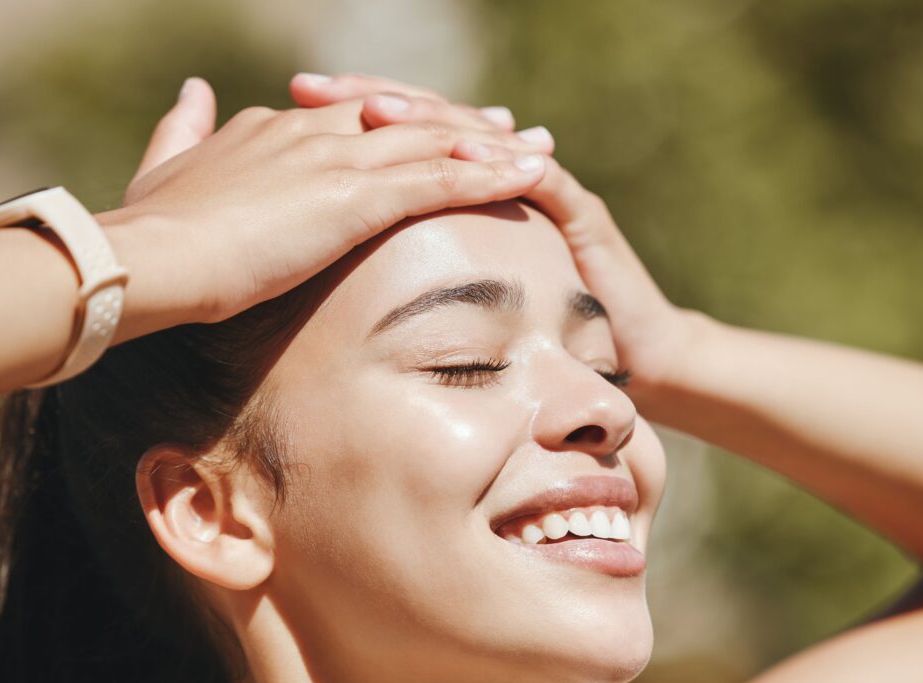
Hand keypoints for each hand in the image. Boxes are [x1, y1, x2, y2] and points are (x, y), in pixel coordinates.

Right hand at [98, 76, 553, 342]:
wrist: (149, 257)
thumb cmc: (153, 230)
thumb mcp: (167, 172)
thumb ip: (185, 131)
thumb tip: (194, 92)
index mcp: (282, 130)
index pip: (363, 117)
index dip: (410, 121)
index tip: (445, 126)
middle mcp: (318, 134)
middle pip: (410, 122)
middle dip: (466, 126)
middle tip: (515, 129)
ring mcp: (338, 161)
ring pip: (434, 145)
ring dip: (492, 148)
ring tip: (541, 150)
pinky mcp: (352, 197)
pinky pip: (436, 182)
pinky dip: (487, 178)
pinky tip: (527, 178)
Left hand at [290, 72, 693, 396]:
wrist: (635, 354)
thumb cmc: (542, 337)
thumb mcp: (463, 301)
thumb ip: (418, 280)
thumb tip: (344, 277)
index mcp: (465, 193)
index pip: (400, 140)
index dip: (344, 118)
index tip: (287, 107)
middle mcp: (499, 179)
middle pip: (429, 122)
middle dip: (368, 101)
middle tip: (309, 87)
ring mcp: (541, 189)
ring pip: (478, 139)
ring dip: (423, 120)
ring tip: (368, 109)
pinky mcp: (581, 216)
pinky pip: (540, 180)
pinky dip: (498, 166)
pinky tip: (460, 155)